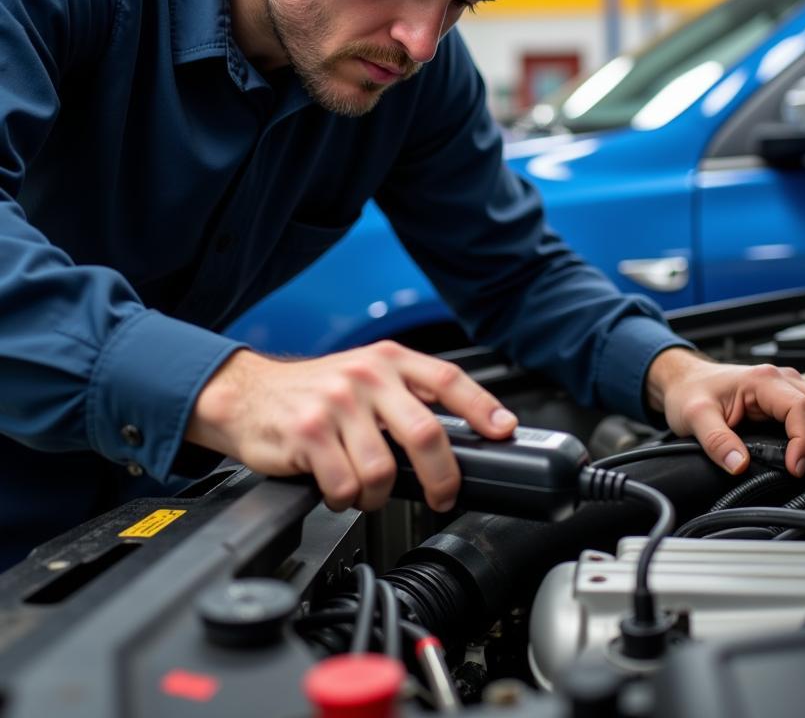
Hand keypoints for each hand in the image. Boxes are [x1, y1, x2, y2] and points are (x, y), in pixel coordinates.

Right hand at [184, 342, 516, 511]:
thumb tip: (460, 435)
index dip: (482, 406)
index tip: (504, 431)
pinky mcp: (308, 433)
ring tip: (365, 488)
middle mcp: (367, 376)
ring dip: (378, 494)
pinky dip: (345, 499)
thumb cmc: (314, 391)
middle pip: (426, 433)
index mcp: (388, 360)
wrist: (248, 394)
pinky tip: (336, 486)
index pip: (448, 379)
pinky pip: (345, 486)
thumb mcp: (366, 376)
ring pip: (383, 471)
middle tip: (442, 495)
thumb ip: (407, 397)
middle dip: (443, 476)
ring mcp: (337, 404)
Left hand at [645, 347, 804, 477]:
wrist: (684, 379)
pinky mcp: (787, 397)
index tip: (795, 468)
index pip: (802, 408)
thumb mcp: (694, 417)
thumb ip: (716, 441)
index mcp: (762, 380)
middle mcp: (781, 379)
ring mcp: (788, 387)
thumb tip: (739, 464)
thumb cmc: (690, 392)